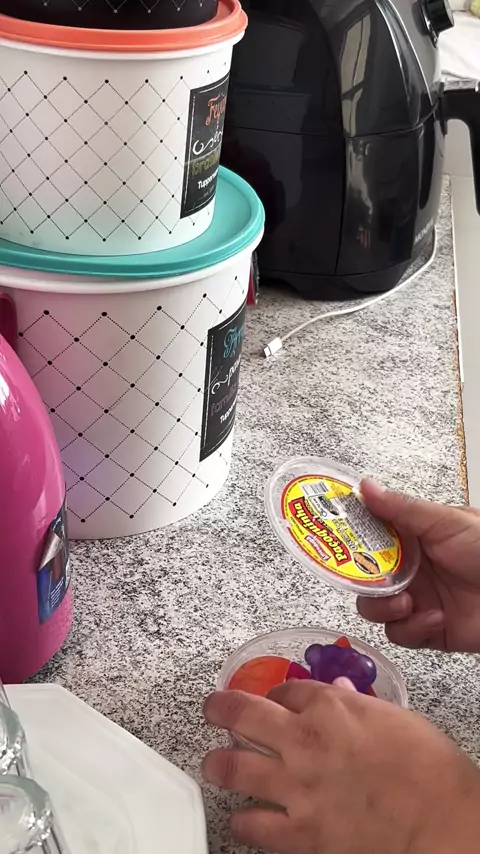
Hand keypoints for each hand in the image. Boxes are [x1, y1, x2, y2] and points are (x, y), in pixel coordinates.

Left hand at [203, 683, 479, 853]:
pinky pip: (253, 825)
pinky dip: (242, 821)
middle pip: (244, 715)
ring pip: (234, 767)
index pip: (284, 691)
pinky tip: (240, 819)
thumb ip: (358, 705)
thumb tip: (340, 692)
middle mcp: (303, 739)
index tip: (272, 700)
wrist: (442, 822)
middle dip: (221, 709)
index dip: (274, 695)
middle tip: (211, 708)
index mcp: (330, 706)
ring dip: (218, 764)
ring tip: (211, 764)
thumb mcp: (395, 718)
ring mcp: (295, 787)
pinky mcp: (298, 833)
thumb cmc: (430, 768)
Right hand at [357, 479, 479, 651]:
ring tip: (407, 601)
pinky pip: (400, 634)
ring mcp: (417, 600)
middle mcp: (410, 569)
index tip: (334, 542)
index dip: (349, 541)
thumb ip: (402, 508)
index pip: (368, 538)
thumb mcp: (446, 522)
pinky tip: (434, 618)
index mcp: (412, 537)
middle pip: (363, 578)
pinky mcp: (427, 630)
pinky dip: (412, 628)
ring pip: (375, 609)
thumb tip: (365, 486)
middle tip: (371, 579)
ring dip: (385, 608)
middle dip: (363, 582)